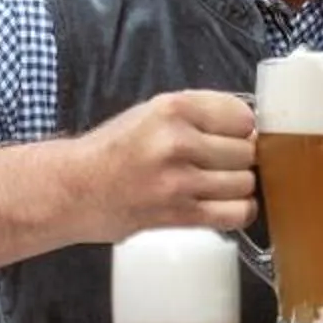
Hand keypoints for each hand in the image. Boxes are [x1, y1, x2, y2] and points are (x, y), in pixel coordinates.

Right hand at [76, 90, 256, 237]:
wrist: (73, 189)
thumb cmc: (113, 149)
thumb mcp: (152, 112)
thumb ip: (198, 114)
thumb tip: (249, 127)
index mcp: (172, 108)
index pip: (242, 116)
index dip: (242, 128)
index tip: (232, 135)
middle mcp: (177, 141)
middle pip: (246, 150)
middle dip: (240, 158)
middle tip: (221, 163)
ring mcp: (178, 180)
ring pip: (245, 182)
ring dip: (239, 185)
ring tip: (219, 184)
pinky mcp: (178, 214)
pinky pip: (235, 213)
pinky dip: (240, 210)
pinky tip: (227, 205)